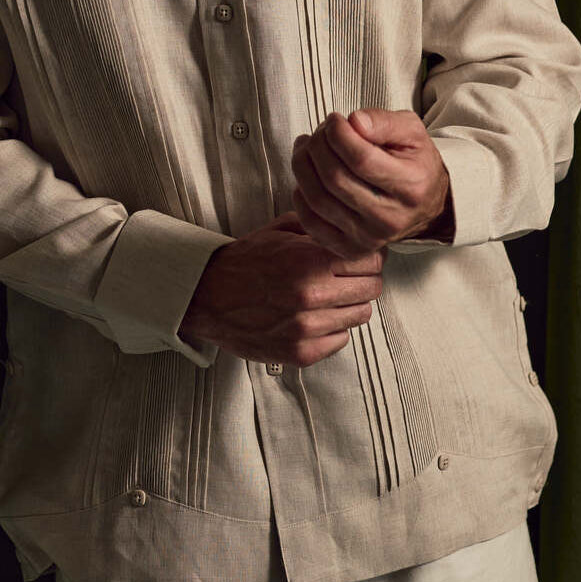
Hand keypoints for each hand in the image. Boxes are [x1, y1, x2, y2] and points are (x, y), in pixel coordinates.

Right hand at [178, 211, 383, 366]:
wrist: (208, 297)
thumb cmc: (244, 262)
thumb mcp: (281, 230)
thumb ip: (319, 229)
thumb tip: (353, 231)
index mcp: (308, 261)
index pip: (370, 261)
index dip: (369, 255)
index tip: (362, 256)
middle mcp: (311, 296)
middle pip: (372, 288)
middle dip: (364, 278)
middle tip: (347, 275)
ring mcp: (307, 328)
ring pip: (360, 315)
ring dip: (350, 304)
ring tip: (329, 296)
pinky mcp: (302, 353)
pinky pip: (341, 340)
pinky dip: (333, 328)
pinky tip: (315, 316)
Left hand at [291, 109, 453, 256]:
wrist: (426, 204)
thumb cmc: (414, 163)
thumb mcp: (411, 132)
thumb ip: (384, 122)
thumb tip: (354, 121)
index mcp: (411, 186)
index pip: (361, 159)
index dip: (338, 134)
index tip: (334, 119)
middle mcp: (390, 217)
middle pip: (335, 179)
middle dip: (318, 146)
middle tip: (320, 131)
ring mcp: (369, 237)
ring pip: (319, 199)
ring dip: (303, 166)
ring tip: (307, 146)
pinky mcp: (350, 248)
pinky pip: (312, 223)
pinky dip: (300, 196)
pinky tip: (307, 176)